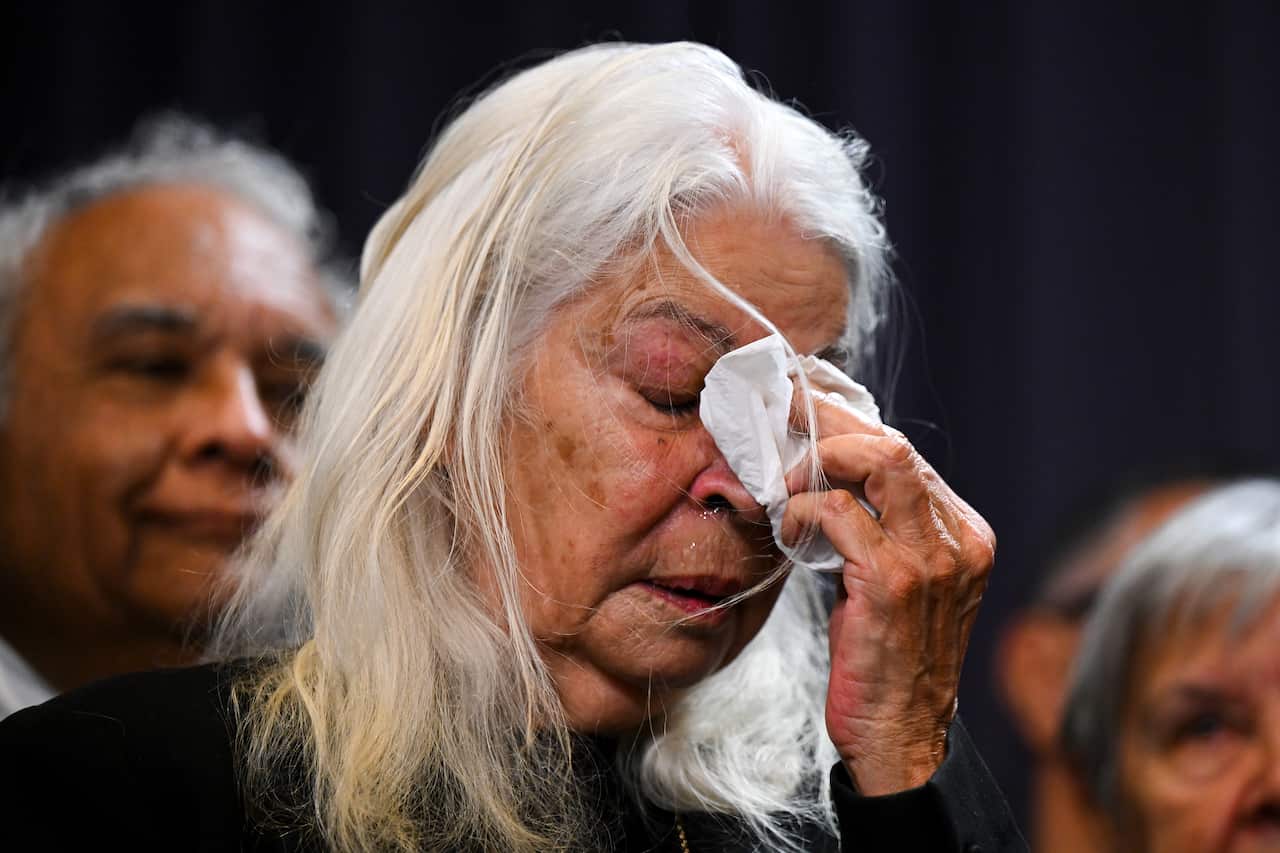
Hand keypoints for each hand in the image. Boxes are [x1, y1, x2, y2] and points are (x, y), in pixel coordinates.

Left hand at [782, 397, 994, 795]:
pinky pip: (842, 513)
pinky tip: (787, 528)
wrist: (900, 735)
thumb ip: (880, 528)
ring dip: (819, 461)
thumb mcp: (895, 581)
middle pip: (895, 445)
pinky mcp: (896, 583)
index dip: (849, 429)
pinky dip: (804, 510)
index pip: (905, 455)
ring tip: (785, 482)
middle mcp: (959, 539)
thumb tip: (825, 474)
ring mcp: (933, 560)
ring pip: (880, 461)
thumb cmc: (886, 658)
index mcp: (964, 534)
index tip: (805, 417)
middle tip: (783, 426)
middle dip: (830, 426)